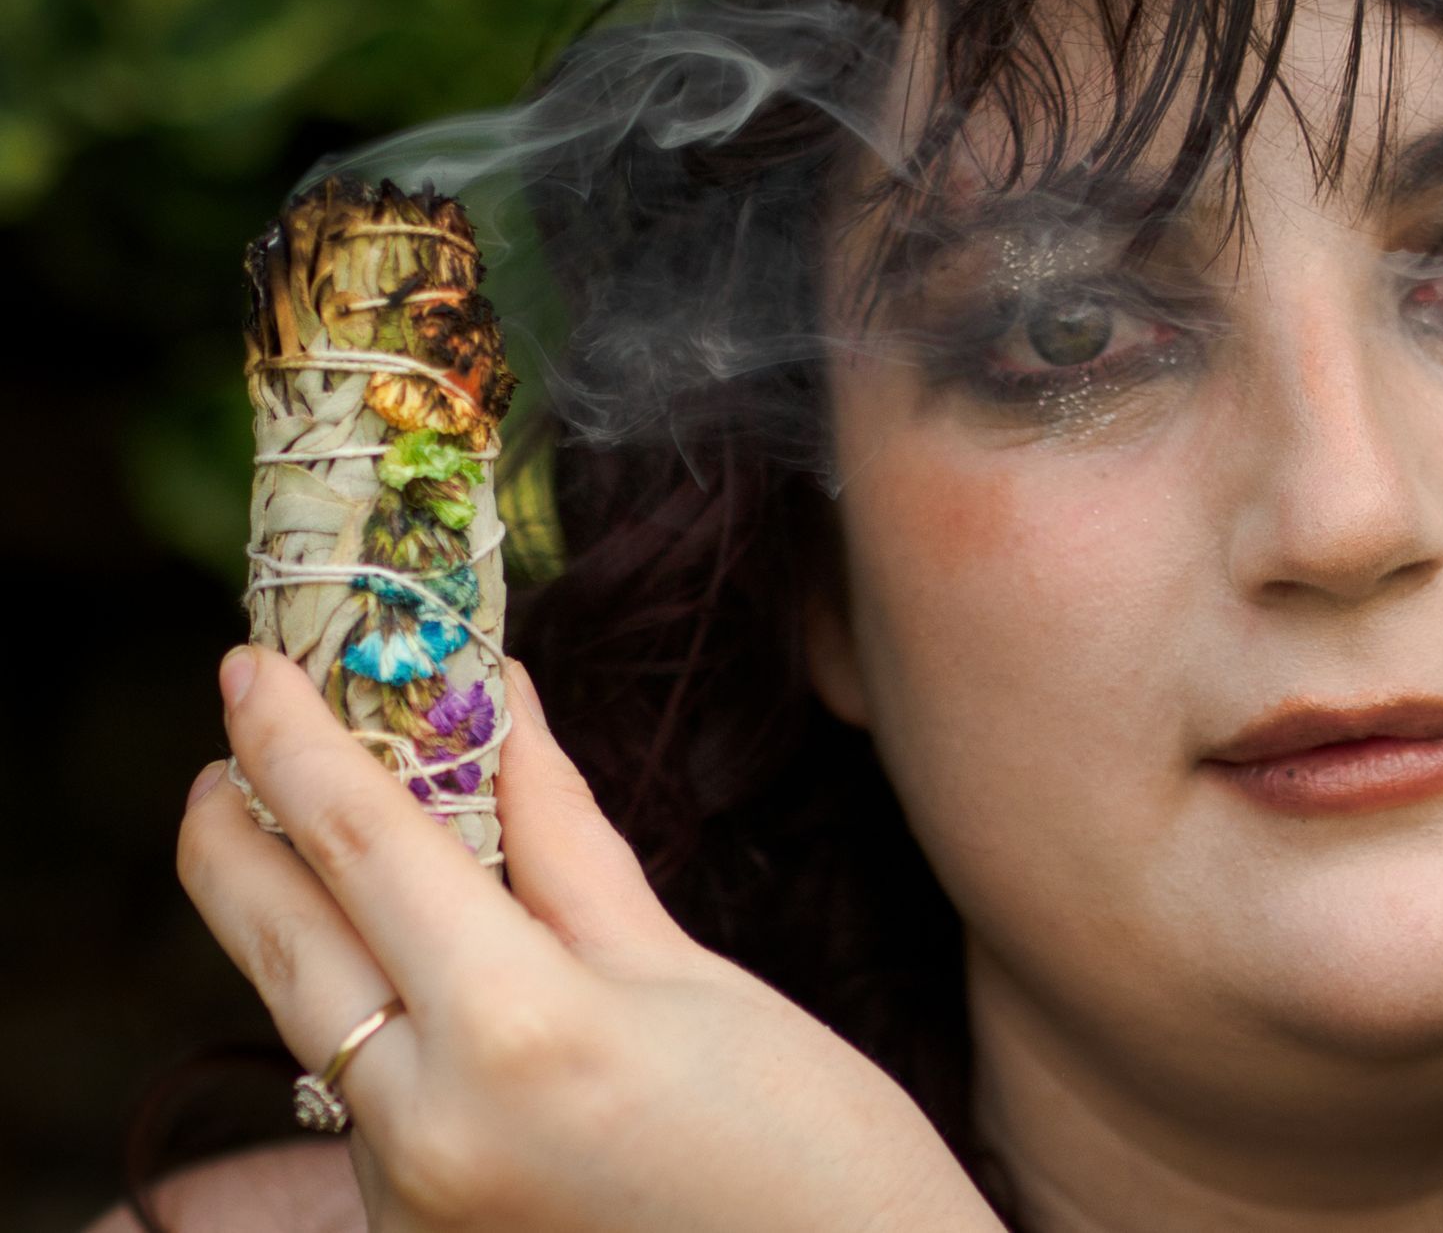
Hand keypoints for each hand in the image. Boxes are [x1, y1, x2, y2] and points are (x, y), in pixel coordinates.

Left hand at [180, 647, 1005, 1232]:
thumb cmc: (813, 1145)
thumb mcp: (688, 972)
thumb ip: (561, 842)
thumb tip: (500, 713)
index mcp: (517, 1033)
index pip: (361, 843)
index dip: (292, 736)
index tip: (249, 660)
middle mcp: (427, 1129)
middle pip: (277, 940)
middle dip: (232, 828)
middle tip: (239, 744)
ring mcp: (407, 1205)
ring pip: (307, 1020)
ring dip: (301, 917)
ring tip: (333, 833)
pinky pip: (357, 1095)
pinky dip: (363, 1006)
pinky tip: (408, 962)